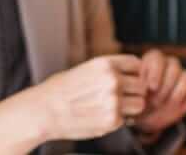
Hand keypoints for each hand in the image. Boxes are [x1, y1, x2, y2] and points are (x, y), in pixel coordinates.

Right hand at [25, 54, 146, 140]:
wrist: (44, 111)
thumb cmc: (59, 90)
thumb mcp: (85, 69)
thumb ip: (108, 72)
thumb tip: (128, 76)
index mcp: (105, 64)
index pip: (136, 64)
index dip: (133, 73)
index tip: (128, 80)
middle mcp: (113, 80)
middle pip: (141, 85)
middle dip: (133, 92)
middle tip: (121, 97)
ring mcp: (114, 101)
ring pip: (140, 104)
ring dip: (131, 107)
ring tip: (114, 108)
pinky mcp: (112, 121)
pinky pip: (127, 120)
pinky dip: (119, 120)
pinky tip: (103, 117)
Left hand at [132, 49, 185, 139]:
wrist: (145, 116)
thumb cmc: (136, 101)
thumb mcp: (131, 92)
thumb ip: (135, 86)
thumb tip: (144, 87)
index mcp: (152, 60)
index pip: (158, 58)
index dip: (156, 72)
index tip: (151, 87)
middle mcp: (169, 64)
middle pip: (175, 67)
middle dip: (166, 87)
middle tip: (156, 101)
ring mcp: (183, 77)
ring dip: (178, 93)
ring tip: (166, 105)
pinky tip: (180, 107)